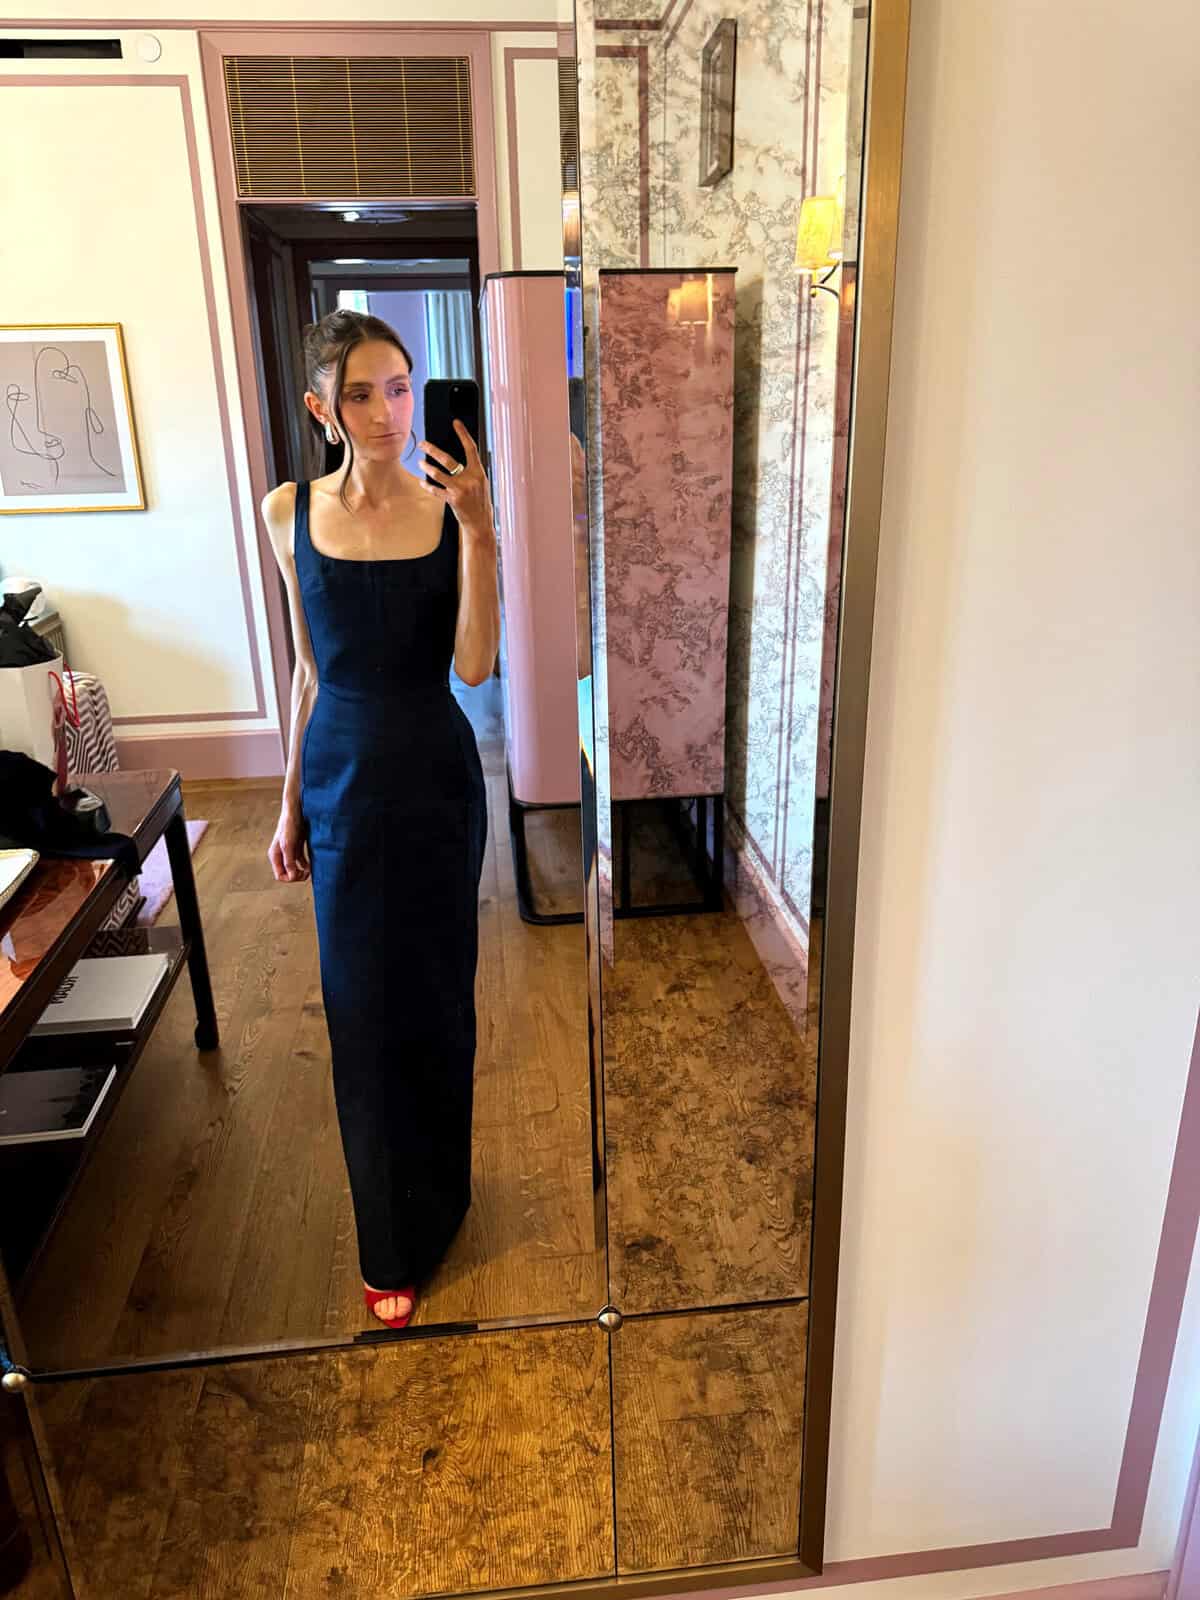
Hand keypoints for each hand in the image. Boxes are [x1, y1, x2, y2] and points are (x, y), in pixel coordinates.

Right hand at [268, 809, 309, 882]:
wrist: (296, 810)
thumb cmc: (289, 825)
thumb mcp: (288, 845)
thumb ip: (289, 861)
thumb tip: (291, 876)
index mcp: (275, 856)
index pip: (280, 876)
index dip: (290, 879)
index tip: (301, 875)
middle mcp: (281, 855)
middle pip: (287, 874)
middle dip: (297, 876)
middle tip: (308, 874)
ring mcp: (289, 851)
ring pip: (294, 868)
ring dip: (302, 871)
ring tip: (310, 870)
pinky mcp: (297, 847)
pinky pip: (301, 861)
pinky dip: (306, 865)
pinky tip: (312, 864)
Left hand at [420, 421, 493, 541]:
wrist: (481, 523)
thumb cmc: (480, 503)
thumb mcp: (481, 485)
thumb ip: (470, 472)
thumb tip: (457, 462)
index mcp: (479, 472)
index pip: (470, 448)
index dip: (463, 434)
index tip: (456, 423)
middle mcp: (470, 479)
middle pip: (448, 459)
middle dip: (432, 450)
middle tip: (422, 444)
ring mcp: (461, 489)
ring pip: (438, 474)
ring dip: (427, 468)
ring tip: (420, 463)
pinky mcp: (453, 499)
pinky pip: (436, 490)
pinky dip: (428, 486)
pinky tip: (422, 482)